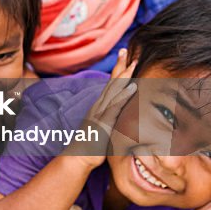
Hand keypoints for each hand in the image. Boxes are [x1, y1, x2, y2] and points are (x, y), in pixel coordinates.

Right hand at [71, 49, 136, 165]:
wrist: (77, 158)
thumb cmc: (89, 147)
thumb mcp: (101, 132)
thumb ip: (109, 123)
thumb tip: (116, 121)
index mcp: (98, 108)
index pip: (110, 86)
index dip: (117, 71)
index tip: (124, 58)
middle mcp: (98, 107)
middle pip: (111, 82)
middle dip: (119, 66)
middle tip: (126, 50)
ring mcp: (100, 113)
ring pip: (114, 90)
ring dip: (124, 76)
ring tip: (134, 63)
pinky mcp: (104, 123)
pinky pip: (116, 106)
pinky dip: (124, 95)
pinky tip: (133, 86)